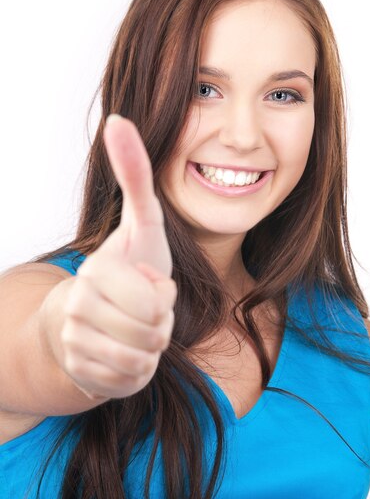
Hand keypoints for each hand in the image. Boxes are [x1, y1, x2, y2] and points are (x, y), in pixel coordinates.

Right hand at [57, 114, 175, 399]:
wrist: (95, 317)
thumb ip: (134, 174)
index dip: (164, 295)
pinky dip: (140, 369)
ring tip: (139, 329)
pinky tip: (127, 351)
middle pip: (152, 332)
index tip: (148, 285)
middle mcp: (78, 310)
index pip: (155, 300)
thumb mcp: (143, 224)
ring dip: (153, 346)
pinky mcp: (83, 375)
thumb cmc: (128, 269)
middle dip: (161, 322)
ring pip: (143, 360)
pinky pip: (132, 381)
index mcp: (95, 273)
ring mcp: (76, 345)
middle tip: (147, 310)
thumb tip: (119, 118)